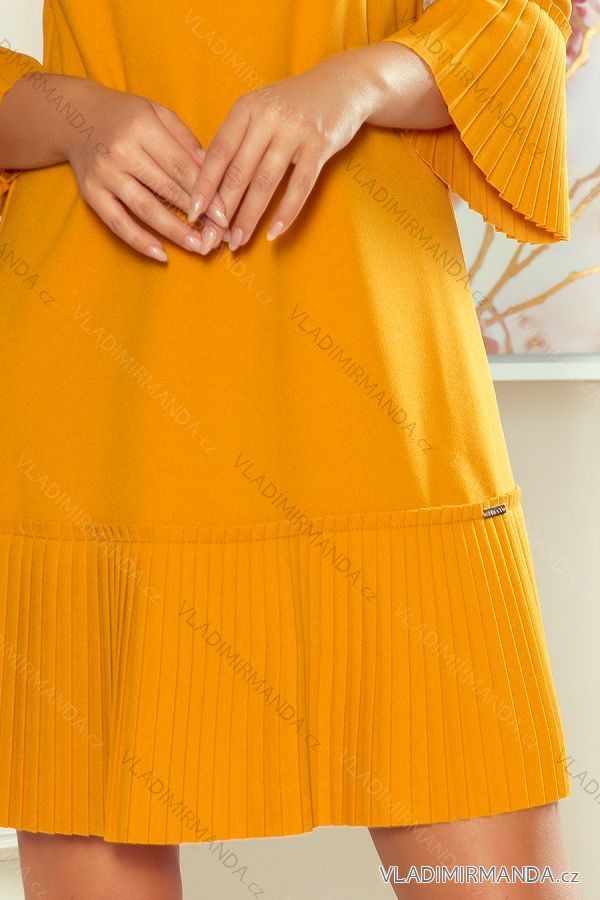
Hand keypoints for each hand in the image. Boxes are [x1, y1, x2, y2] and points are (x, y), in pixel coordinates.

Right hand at [58, 76, 229, 260]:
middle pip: (166, 189)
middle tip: (219, 235)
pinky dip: (139, 241)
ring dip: (174, 231)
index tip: (225, 214)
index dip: (205, 193)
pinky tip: (161, 254)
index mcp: (142, 127)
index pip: (181, 166)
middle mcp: (121, 151)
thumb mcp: (157, 114)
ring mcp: (104, 174)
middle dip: (196, 215)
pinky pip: (117, 222)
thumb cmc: (126, 116)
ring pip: (145, 208)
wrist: (75, 116)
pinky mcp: (91, 193)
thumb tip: (213, 171)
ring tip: (198, 247)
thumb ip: (185, 141)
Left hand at [187, 48, 382, 250]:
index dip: (204, 185)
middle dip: (223, 209)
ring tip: (238, 241)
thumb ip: (238, 139)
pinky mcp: (319, 144)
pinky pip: (300, 186)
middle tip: (212, 237)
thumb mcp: (261, 111)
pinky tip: (274, 232)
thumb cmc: (295, 105)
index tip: (192, 212)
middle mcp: (267, 116)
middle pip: (238, 171)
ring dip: (250, 216)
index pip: (218, 152)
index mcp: (246, 108)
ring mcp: (294, 130)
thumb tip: (208, 180)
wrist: (344, 84)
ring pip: (265, 182)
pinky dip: (286, 212)